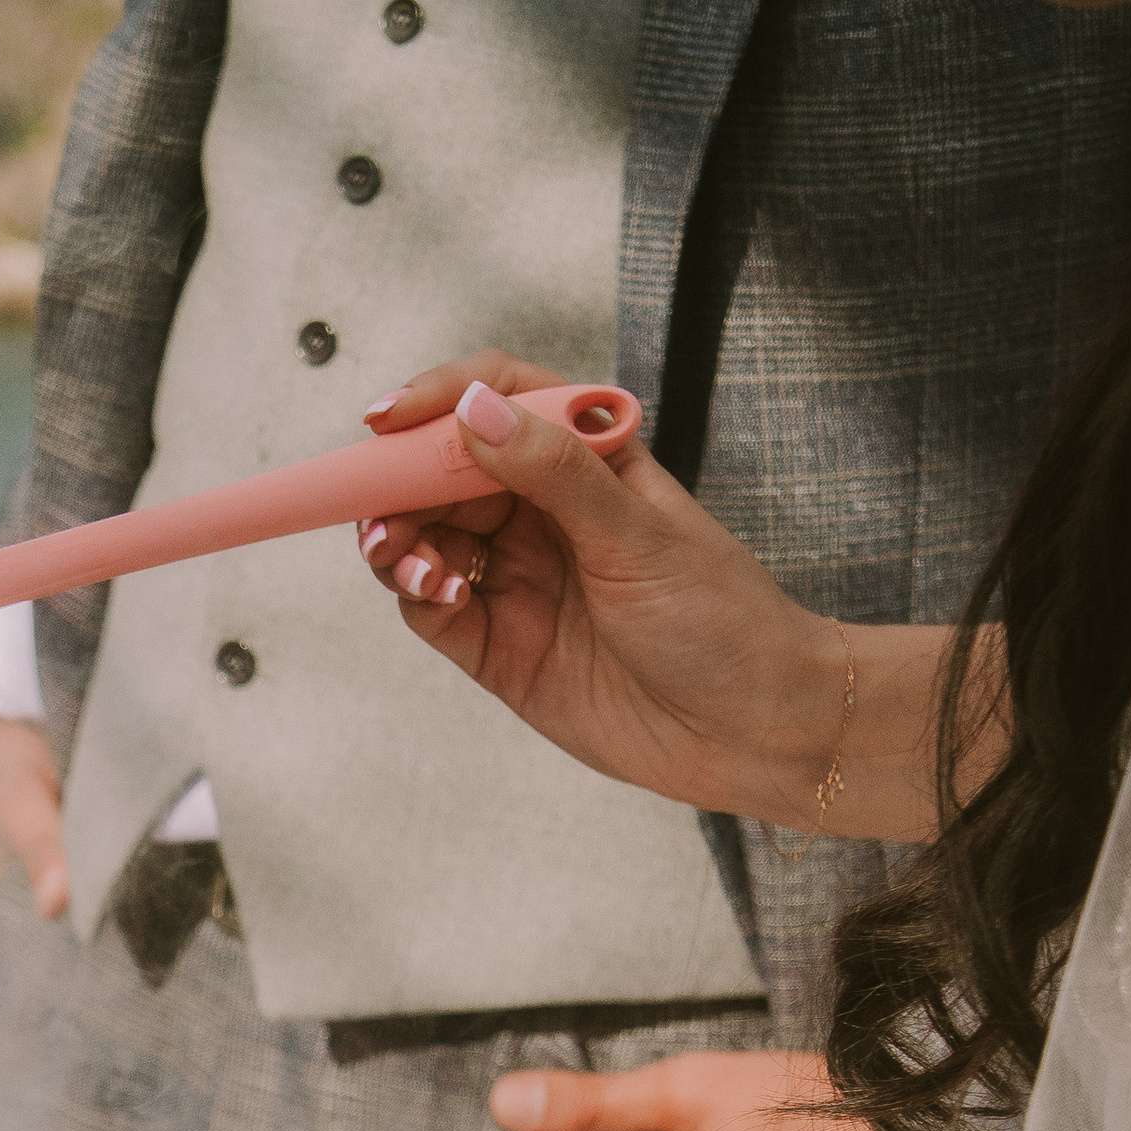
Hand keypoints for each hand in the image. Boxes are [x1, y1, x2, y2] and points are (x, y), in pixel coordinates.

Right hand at [351, 362, 882, 830]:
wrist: (755, 730)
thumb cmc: (723, 620)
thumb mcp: (639, 533)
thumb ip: (553, 471)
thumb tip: (476, 409)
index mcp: (587, 462)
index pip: (499, 402)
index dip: (440, 400)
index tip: (389, 421)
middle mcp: (544, 514)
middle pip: (442, 472)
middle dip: (398, 481)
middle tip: (376, 504)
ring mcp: (518, 580)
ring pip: (426, 538)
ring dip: (397, 540)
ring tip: (402, 557)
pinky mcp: (499, 648)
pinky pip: (433, 609)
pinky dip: (415, 592)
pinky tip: (433, 589)